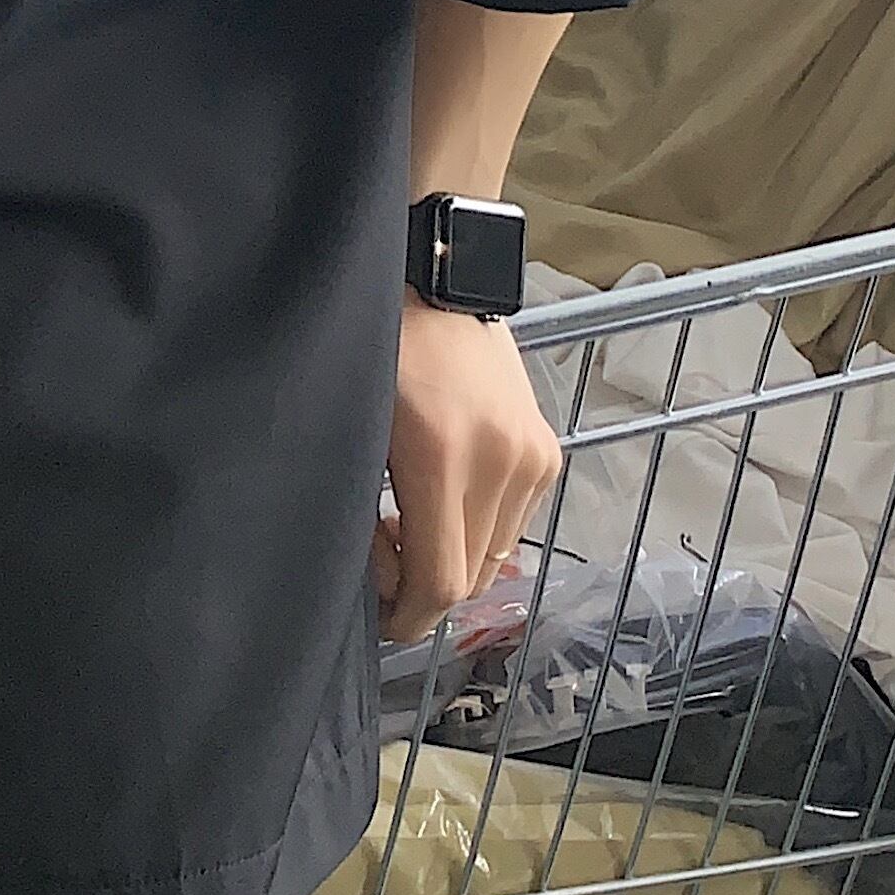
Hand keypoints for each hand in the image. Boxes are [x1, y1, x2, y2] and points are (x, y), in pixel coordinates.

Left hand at [376, 298, 560, 642]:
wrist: (433, 279)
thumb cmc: (372, 343)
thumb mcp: (350, 423)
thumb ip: (359, 503)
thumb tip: (373, 572)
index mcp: (444, 458)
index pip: (442, 581)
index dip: (407, 615)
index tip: (377, 612)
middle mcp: (501, 462)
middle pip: (471, 576)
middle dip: (421, 586)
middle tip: (379, 556)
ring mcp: (531, 455)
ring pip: (494, 553)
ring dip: (451, 555)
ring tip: (405, 517)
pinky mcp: (544, 446)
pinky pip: (512, 518)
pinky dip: (476, 524)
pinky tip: (438, 493)